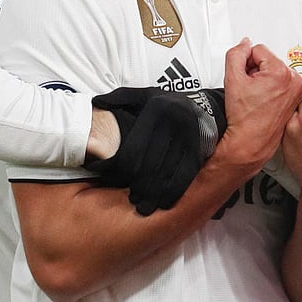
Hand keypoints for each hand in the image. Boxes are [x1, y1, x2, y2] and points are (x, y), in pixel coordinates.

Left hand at [86, 86, 226, 214]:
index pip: (133, 148)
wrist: (204, 106)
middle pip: (150, 163)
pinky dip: (175, 191)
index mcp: (155, 108)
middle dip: (139, 186)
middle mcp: (174, 119)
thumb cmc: (164, 105)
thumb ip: (119, 98)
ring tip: (145, 207)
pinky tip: (165, 203)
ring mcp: (190, 134)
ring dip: (154, 194)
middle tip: (133, 200)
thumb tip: (96, 102)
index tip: (116, 183)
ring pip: (167, 171)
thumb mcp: (142, 95)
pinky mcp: (201, 147)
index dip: (122, 171)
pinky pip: (187, 174)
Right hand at [218, 38, 301, 170]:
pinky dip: (272, 88)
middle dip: (256, 70)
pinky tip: (265, 100)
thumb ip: (236, 54)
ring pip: (275, 70)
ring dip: (264, 79)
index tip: (244, 79)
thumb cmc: (245, 117)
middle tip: (250, 89)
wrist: (251, 141)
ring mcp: (298, 90)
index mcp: (282, 73)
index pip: (258, 50)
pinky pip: (282, 82)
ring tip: (257, 96)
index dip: (245, 63)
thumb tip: (245, 44)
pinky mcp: (297, 98)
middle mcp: (295, 80)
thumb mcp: (232, 78)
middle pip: (268, 60)